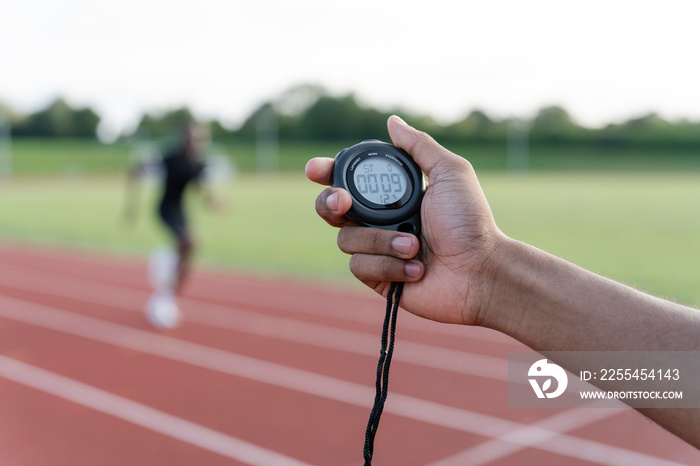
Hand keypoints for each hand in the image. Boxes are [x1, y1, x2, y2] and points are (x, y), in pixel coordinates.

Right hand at [306, 116, 504, 324]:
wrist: (480, 271)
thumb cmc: (470, 222)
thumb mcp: (450, 173)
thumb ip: (418, 147)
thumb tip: (392, 121)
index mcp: (393, 195)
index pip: (350, 180)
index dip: (327, 173)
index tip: (316, 169)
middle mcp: (380, 221)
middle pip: (331, 209)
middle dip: (329, 203)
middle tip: (341, 202)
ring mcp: (377, 250)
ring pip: (346, 240)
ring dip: (381, 240)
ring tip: (415, 245)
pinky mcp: (378, 278)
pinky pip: (359, 266)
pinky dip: (388, 264)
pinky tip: (416, 268)